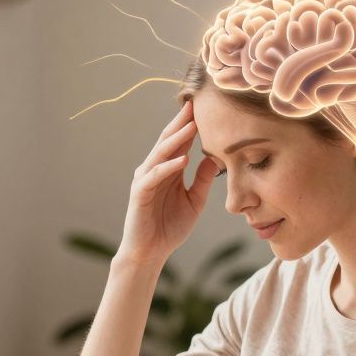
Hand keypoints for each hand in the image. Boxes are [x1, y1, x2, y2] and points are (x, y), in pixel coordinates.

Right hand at [116, 100, 217, 265]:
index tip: (208, 107)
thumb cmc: (170, 227)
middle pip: (169, 140)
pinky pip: (154, 176)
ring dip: (176, 140)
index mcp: (169, 169)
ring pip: (161, 154)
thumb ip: (204, 180)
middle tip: (197, 102)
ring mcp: (145, 180)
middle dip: (182, 122)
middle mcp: (155, 169)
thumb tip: (217, 158)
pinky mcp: (139, 193)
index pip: (180, 141)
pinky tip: (182, 160)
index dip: (192, 124)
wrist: (150, 252)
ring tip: (192, 126)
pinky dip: (167, 167)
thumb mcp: (195, 201)